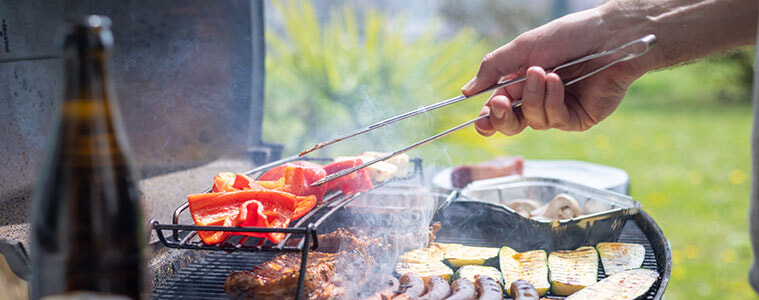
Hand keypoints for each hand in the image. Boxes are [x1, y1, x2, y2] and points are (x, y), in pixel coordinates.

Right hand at [464, 7, 649, 135]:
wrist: (610, 36)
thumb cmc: (569, 35)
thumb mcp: (523, 47)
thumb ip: (493, 69)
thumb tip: (466, 92)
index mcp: (521, 82)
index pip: (498, 108)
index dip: (488, 118)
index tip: (480, 120)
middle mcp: (538, 99)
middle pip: (511, 124)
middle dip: (503, 117)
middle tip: (501, 102)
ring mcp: (558, 110)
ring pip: (532, 121)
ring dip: (534, 97)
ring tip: (544, 73)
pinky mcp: (577, 118)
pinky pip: (556, 120)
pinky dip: (552, 101)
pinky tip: (558, 82)